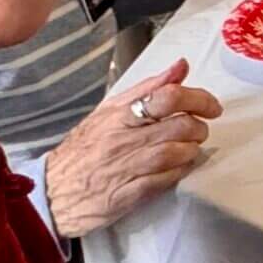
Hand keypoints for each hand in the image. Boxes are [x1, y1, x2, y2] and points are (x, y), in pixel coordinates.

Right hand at [42, 59, 221, 236]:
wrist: (51, 193)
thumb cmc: (82, 150)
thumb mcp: (109, 110)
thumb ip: (148, 88)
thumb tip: (180, 67)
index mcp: (119, 115)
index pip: (167, 97)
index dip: (198, 98)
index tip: (211, 106)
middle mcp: (123, 139)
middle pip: (179, 126)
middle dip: (199, 127)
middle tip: (199, 129)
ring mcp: (125, 168)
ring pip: (176, 152)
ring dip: (192, 149)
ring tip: (189, 147)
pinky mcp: (128, 195)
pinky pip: (166, 180)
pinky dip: (180, 171)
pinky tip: (179, 167)